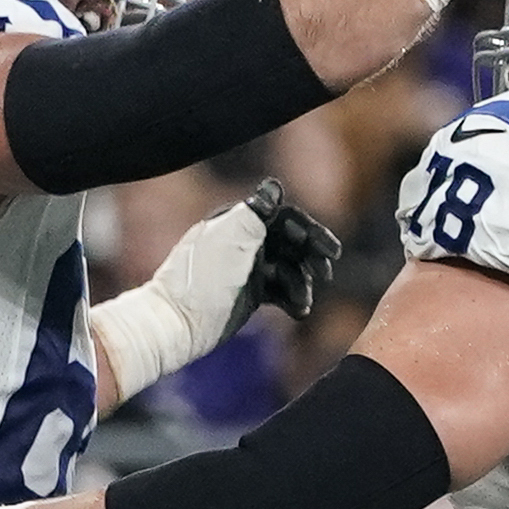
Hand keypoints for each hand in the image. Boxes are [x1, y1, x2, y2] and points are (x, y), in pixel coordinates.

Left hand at [89, 180, 341, 398]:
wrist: (177, 322)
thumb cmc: (202, 279)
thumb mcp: (231, 240)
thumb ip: (256, 212)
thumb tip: (273, 186)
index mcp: (237, 222)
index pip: (285, 218)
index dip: (311, 232)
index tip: (330, 252)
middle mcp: (243, 241)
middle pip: (292, 243)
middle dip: (311, 258)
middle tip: (326, 274)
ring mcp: (247, 268)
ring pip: (290, 269)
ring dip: (303, 284)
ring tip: (303, 304)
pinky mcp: (250, 293)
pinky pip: (281, 290)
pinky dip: (293, 299)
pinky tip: (298, 312)